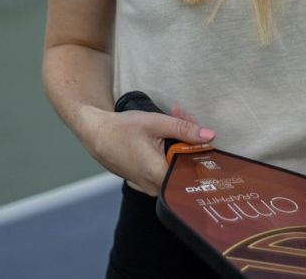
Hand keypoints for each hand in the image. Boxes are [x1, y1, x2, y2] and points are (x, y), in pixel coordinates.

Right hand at [84, 106, 215, 195]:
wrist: (96, 135)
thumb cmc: (121, 129)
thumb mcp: (155, 123)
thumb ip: (184, 129)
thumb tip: (209, 136)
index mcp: (158, 174)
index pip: (193, 173)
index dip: (201, 154)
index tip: (203, 137)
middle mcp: (154, 186)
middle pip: (184, 167)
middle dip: (189, 141)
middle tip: (187, 118)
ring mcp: (149, 186)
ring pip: (175, 166)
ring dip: (179, 142)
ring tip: (176, 118)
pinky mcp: (145, 181)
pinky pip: (164, 167)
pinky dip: (168, 149)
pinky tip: (166, 131)